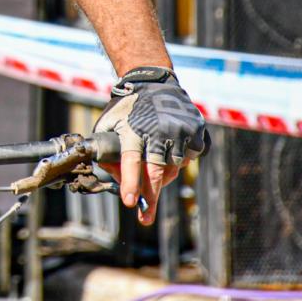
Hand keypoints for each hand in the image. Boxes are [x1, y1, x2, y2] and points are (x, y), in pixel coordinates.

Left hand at [94, 66, 205, 224]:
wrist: (153, 83)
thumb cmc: (127, 108)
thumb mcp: (108, 123)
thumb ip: (106, 151)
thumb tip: (113, 178)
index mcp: (133, 130)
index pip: (131, 161)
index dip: (131, 182)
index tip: (130, 201)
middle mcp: (157, 131)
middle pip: (156, 172)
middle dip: (150, 197)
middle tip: (145, 217)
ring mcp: (179, 131)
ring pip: (173, 168)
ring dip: (164, 174)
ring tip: (155, 161)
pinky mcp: (195, 131)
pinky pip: (189, 158)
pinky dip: (179, 160)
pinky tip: (170, 148)